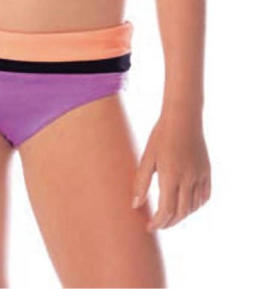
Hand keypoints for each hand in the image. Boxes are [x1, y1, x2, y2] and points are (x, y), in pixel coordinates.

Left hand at [131, 109, 210, 230]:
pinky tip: (186, 205)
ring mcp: (200, 176)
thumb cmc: (161, 135)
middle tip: (158, 224)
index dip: (158, 222)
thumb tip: (135, 204)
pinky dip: (195, 206)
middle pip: (180, 213)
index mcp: (171, 176)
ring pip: (193, 207)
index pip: (166, 210)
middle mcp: (188, 179)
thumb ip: (141, 182)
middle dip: (168, 222)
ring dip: (181, 216)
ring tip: (169, 216)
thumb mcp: (147, 157)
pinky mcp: (207, 171)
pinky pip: (204, 197)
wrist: (183, 117)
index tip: (149, 226)